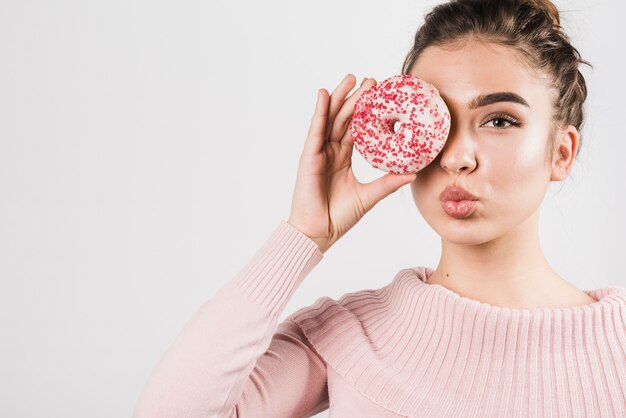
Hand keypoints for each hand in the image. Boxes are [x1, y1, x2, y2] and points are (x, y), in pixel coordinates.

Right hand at [287, 74, 416, 252]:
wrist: (319, 233)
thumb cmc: (339, 217)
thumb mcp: (370, 196)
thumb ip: (388, 182)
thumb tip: (414, 172)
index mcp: (342, 158)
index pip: (355, 128)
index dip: (366, 112)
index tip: (380, 96)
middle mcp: (330, 152)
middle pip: (343, 118)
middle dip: (356, 98)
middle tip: (371, 80)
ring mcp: (318, 153)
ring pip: (330, 119)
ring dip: (340, 97)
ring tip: (351, 78)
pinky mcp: (308, 157)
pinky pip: (315, 130)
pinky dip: (320, 111)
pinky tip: (325, 94)